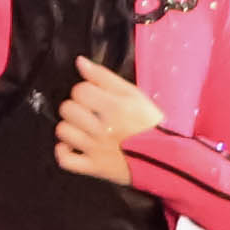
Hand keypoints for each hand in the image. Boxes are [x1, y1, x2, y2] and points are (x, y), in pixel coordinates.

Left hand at [55, 54, 159, 182]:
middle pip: (67, 109)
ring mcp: (96, 149)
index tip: (93, 97)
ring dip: (70, 128)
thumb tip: (80, 62)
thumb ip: (104, 77)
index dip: (84, 90)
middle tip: (87, 113)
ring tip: (82, 129)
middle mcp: (103, 128)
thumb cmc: (149, 124)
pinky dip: (64, 152)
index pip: (80, 90)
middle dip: (75, 107)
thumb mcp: (134, 95)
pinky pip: (65, 160)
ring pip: (63, 131)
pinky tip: (72, 146)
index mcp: (115, 107)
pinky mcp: (94, 167)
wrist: (165, 158)